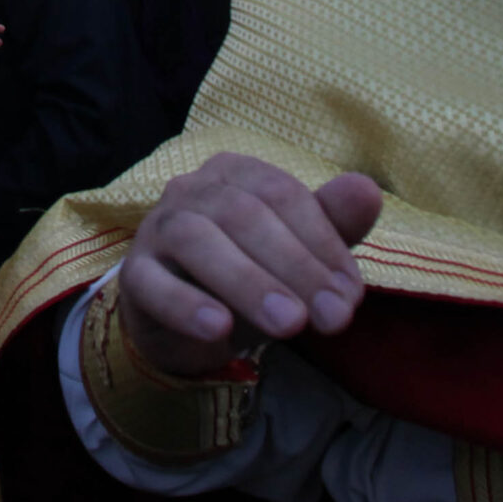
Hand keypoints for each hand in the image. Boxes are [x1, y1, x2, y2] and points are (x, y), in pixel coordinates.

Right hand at [117, 154, 381, 377]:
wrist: (187, 324)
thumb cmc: (249, 276)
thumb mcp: (296, 256)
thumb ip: (331, 224)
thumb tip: (368, 189)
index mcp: (234, 173)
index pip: (281, 194)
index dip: (321, 242)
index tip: (351, 295)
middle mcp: (191, 190)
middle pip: (243, 214)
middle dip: (295, 267)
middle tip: (335, 319)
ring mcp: (157, 229)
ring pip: (197, 241)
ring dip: (248, 283)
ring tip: (290, 325)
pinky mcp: (134, 274)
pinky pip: (154, 284)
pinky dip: (186, 305)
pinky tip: (219, 328)